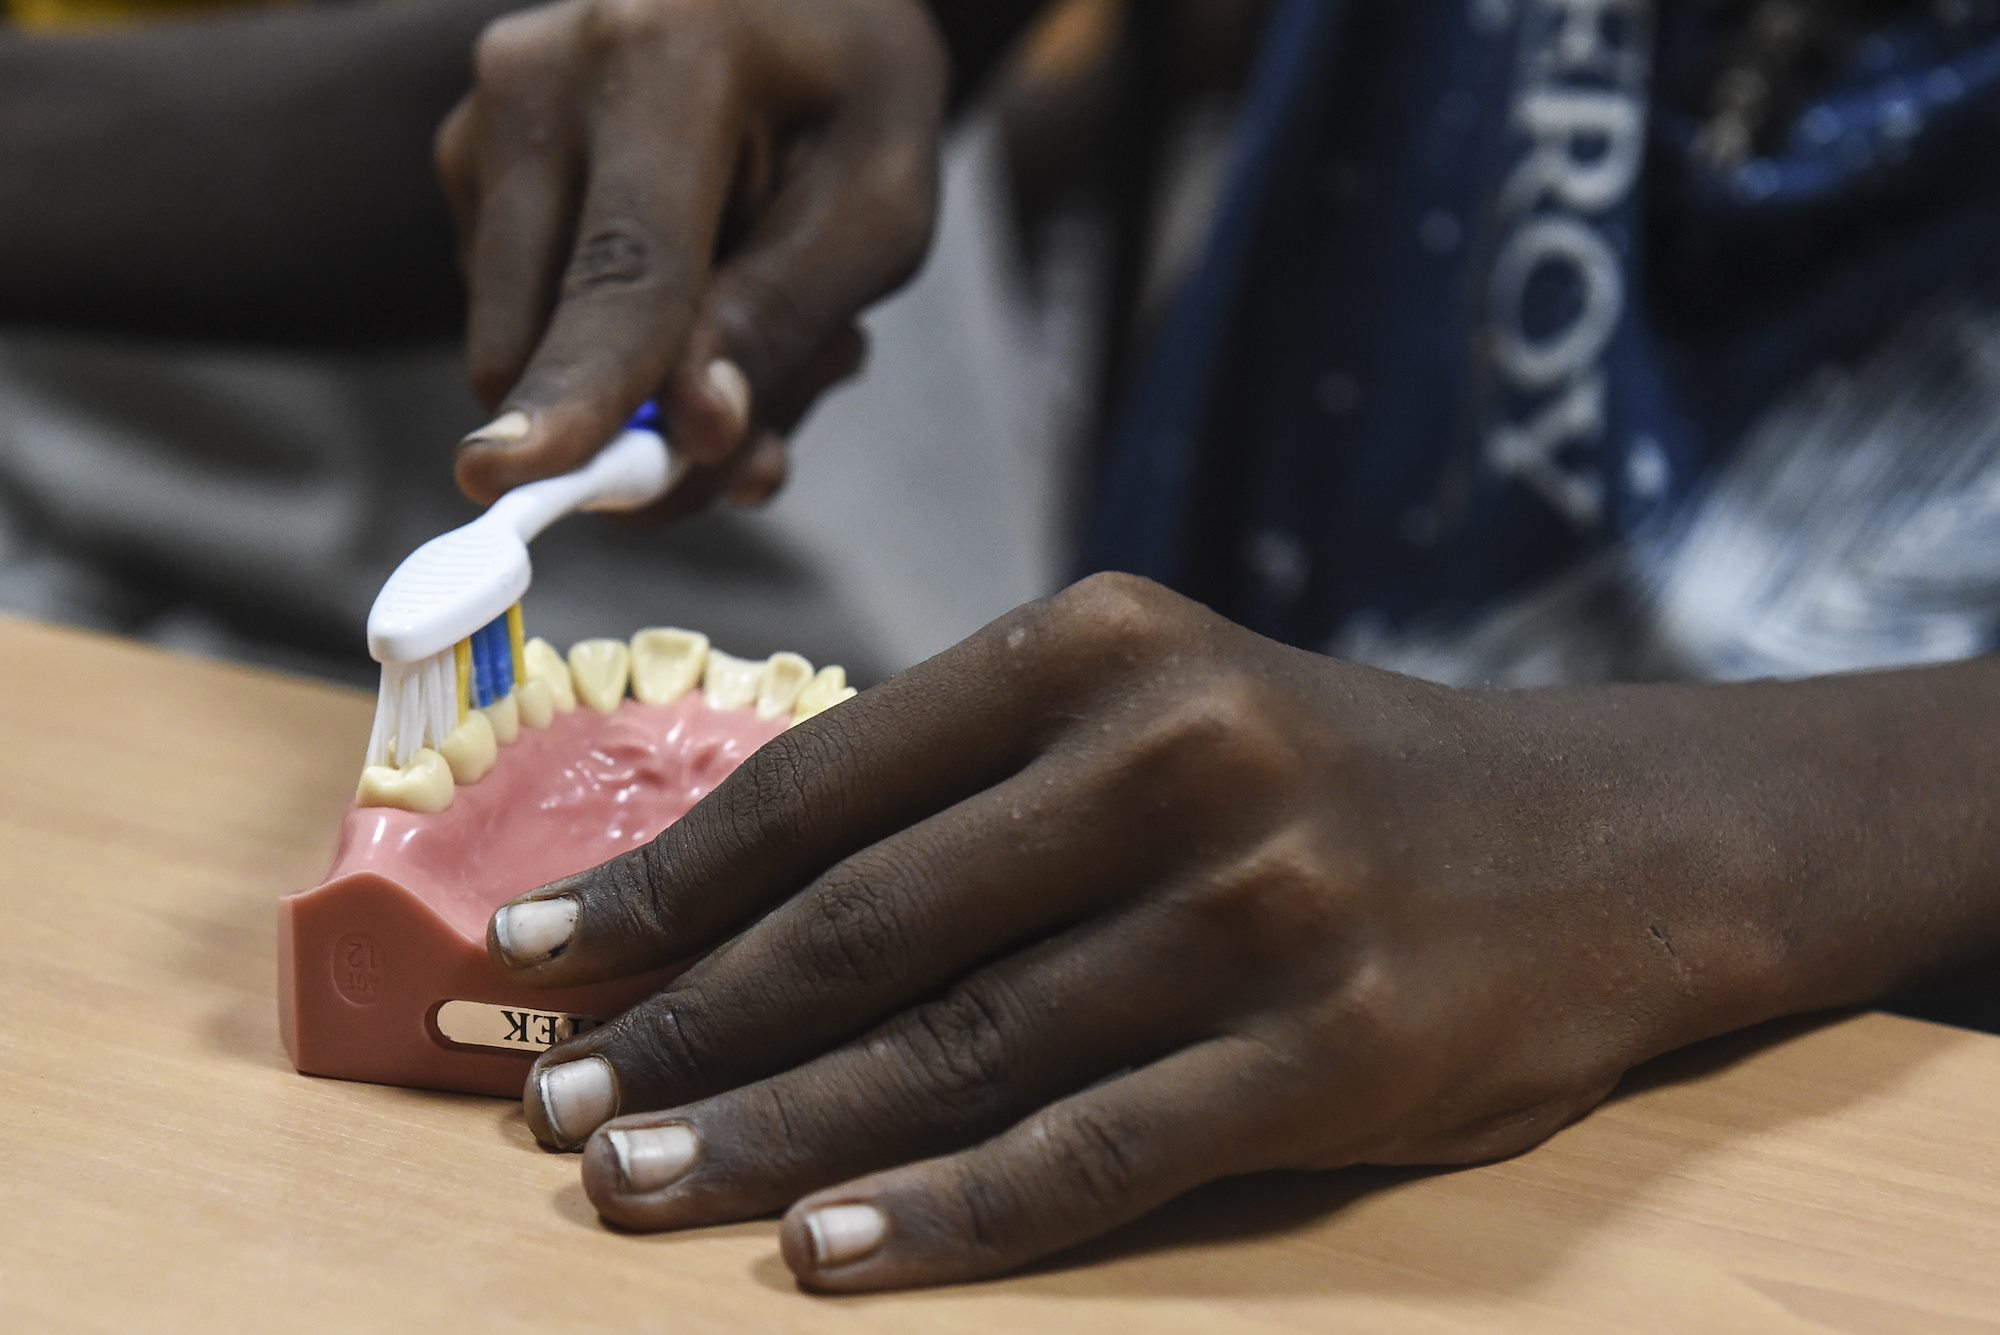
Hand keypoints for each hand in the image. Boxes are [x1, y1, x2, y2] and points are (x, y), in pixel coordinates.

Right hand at [436, 0, 947, 513]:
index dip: (582, 389)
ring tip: (753, 309)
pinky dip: (618, 355)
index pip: (621, 268)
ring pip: (528, 353)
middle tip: (772, 436)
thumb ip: (786, 317)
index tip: (515, 482)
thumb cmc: (847, 95)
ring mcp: (484, 125)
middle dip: (644, 435)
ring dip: (649, 393)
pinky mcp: (467, 173)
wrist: (780, 0)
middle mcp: (541, 80)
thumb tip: (690, 430)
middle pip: (540, 335)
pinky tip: (694, 289)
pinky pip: (528, 330)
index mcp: (663, 58)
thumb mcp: (880, 205)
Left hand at [482, 574, 1875, 1290]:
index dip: (665, 880)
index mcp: (1104, 648)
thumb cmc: (1327, 775)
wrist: (1599, 839)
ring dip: (776, 1130)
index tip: (537, 952)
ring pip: (960, 1050)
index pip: (830, 783)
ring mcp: (1260, 912)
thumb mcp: (1160, 709)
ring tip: (637, 1179)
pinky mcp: (1331, 1056)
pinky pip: (1094, 1154)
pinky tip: (826, 1250)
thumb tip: (737, 900)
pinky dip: (945, 1212)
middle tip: (556, 1101)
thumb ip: (977, 782)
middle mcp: (1176, 761)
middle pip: (871, 925)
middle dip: (692, 1024)